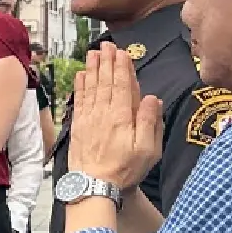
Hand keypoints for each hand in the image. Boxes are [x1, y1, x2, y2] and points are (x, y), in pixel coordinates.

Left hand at [68, 43, 163, 189]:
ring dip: (93, 69)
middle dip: (107, 62)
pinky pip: (79, 100)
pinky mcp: (78, 126)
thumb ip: (151, 122)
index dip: (122, 67)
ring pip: (91, 87)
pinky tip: (81, 75)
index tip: (122, 52)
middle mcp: (103, 114)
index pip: (123, 85)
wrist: (93, 187)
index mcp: (122, 117)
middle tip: (106, 45)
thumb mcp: (148, 150)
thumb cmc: (124, 170)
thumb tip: (153, 98)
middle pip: (106, 82)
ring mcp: (89, 119)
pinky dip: (80, 86)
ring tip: (93, 53)